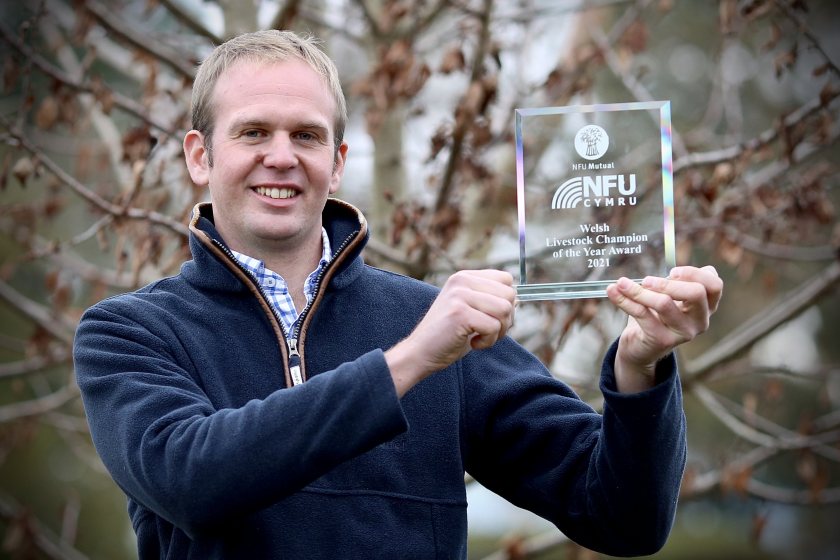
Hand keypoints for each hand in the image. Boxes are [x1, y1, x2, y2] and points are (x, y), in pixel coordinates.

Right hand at [385, 270, 515, 395]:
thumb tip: (518, 300)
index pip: (506, 279)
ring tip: (479, 337)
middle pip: (510, 294)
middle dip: (505, 319)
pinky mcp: (460, 313)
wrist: (420, 353)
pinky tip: (472, 343)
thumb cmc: (447, 336)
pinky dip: (488, 342)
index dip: (506, 301)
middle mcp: (462, 281)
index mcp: (464, 277)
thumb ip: (492, 304)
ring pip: (505, 310)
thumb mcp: (472, 314)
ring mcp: (460, 295)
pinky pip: (493, 326)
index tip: (491, 317)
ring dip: (498, 331)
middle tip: (486, 331)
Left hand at [606, 265, 722, 392]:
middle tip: (646, 280)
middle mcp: (699, 321)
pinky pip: (642, 314)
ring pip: (664, 303)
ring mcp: (683, 333)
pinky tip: (612, 291)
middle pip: (696, 293)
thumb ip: (675, 281)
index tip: (672, 271)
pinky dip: (624, 300)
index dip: (695, 274)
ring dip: (639, 290)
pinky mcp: (662, 340)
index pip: (715, 285)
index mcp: (706, 306)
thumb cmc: (657, 316)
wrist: (640, 347)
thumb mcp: (670, 296)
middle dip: (668, 282)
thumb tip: (668, 270)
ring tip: (621, 283)